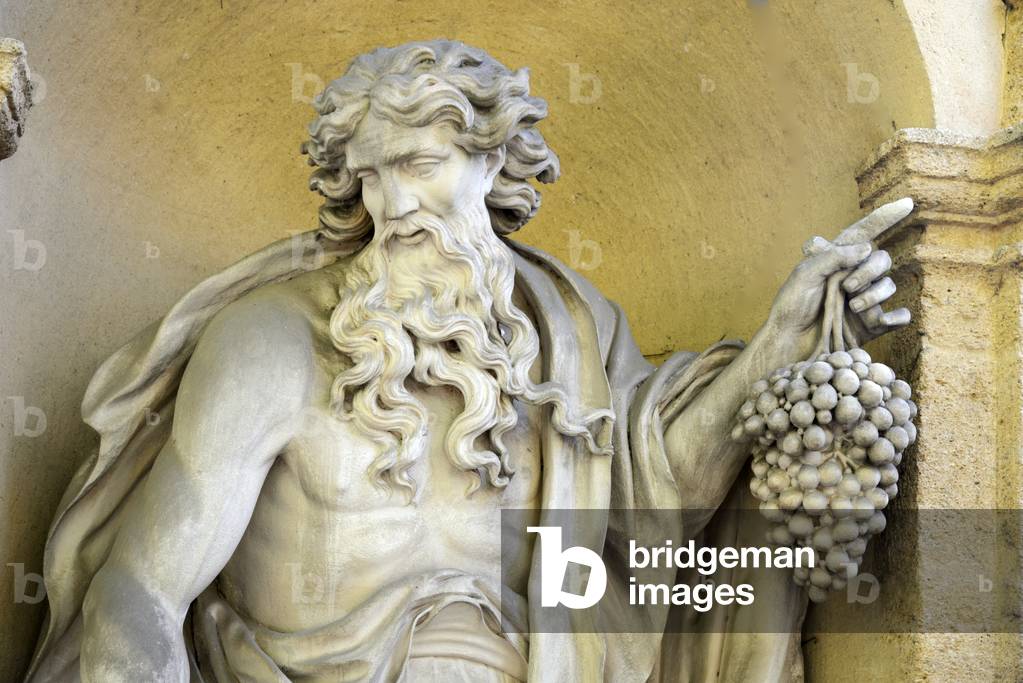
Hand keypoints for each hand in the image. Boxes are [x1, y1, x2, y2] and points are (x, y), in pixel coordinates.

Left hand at [764, 198, 914, 354]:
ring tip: (851, 307)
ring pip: (889, 286)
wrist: (790, 342)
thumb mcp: (805, 274)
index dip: (884, 217)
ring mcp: (865, 301)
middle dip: (869, 271)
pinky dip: (895, 318)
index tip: (907, 203)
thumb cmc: (792, 306)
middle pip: (881, 260)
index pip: (864, 232)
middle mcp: (854, 277)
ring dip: (874, 295)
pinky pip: (898, 318)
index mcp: (837, 259)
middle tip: (847, 287)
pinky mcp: (871, 325)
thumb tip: (867, 247)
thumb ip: (834, 256)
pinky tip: (882, 321)